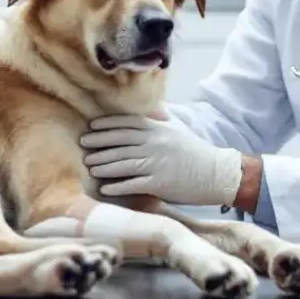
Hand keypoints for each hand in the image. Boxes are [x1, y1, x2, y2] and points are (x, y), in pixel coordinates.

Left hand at [80, 114, 242, 205]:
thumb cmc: (195, 152)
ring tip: (90, 166)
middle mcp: (154, 143)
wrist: (217, 173)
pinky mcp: (159, 183)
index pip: (126, 124)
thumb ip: (160, 120)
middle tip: (83, 145)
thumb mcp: (178, 129)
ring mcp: (156, 163)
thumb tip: (148, 110)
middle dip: (98, 143)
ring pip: (122, 163)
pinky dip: (117, 187)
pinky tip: (105, 188)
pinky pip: (132, 184)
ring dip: (103, 165)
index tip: (91, 127)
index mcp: (158, 129)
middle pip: (119, 142)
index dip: (106, 125)